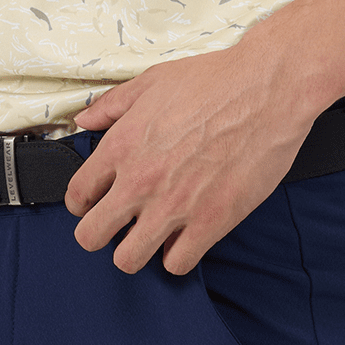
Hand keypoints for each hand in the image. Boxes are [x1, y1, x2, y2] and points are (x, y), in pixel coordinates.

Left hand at [65, 46, 325, 274]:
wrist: (268, 89)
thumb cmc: (216, 80)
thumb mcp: (153, 81)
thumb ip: (112, 105)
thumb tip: (85, 120)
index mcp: (121, 146)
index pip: (76, 196)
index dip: (83, 202)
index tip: (95, 202)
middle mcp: (140, 181)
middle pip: (92, 237)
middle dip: (100, 233)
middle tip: (119, 224)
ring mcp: (174, 206)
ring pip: (129, 259)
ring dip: (137, 249)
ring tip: (151, 233)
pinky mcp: (210, 222)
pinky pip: (176, 264)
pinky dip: (177, 255)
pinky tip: (185, 236)